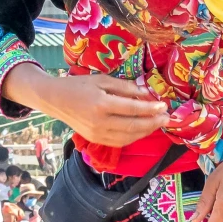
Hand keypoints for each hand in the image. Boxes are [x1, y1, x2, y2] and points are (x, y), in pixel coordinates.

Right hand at [13, 70, 167, 146]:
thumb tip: (145, 93)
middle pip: (133, 126)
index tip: (163, 105)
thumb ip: (124, 87)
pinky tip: (143, 130)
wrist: (56, 100)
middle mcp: (100, 122)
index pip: (132, 109)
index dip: (150, 108)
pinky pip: (120, 141)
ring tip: (158, 123)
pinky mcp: (96, 140)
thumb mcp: (102, 80)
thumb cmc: (79, 86)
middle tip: (166, 117)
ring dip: (146, 131)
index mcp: (101, 104)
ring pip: (128, 137)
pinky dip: (134, 137)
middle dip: (152, 123)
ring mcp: (97, 134)